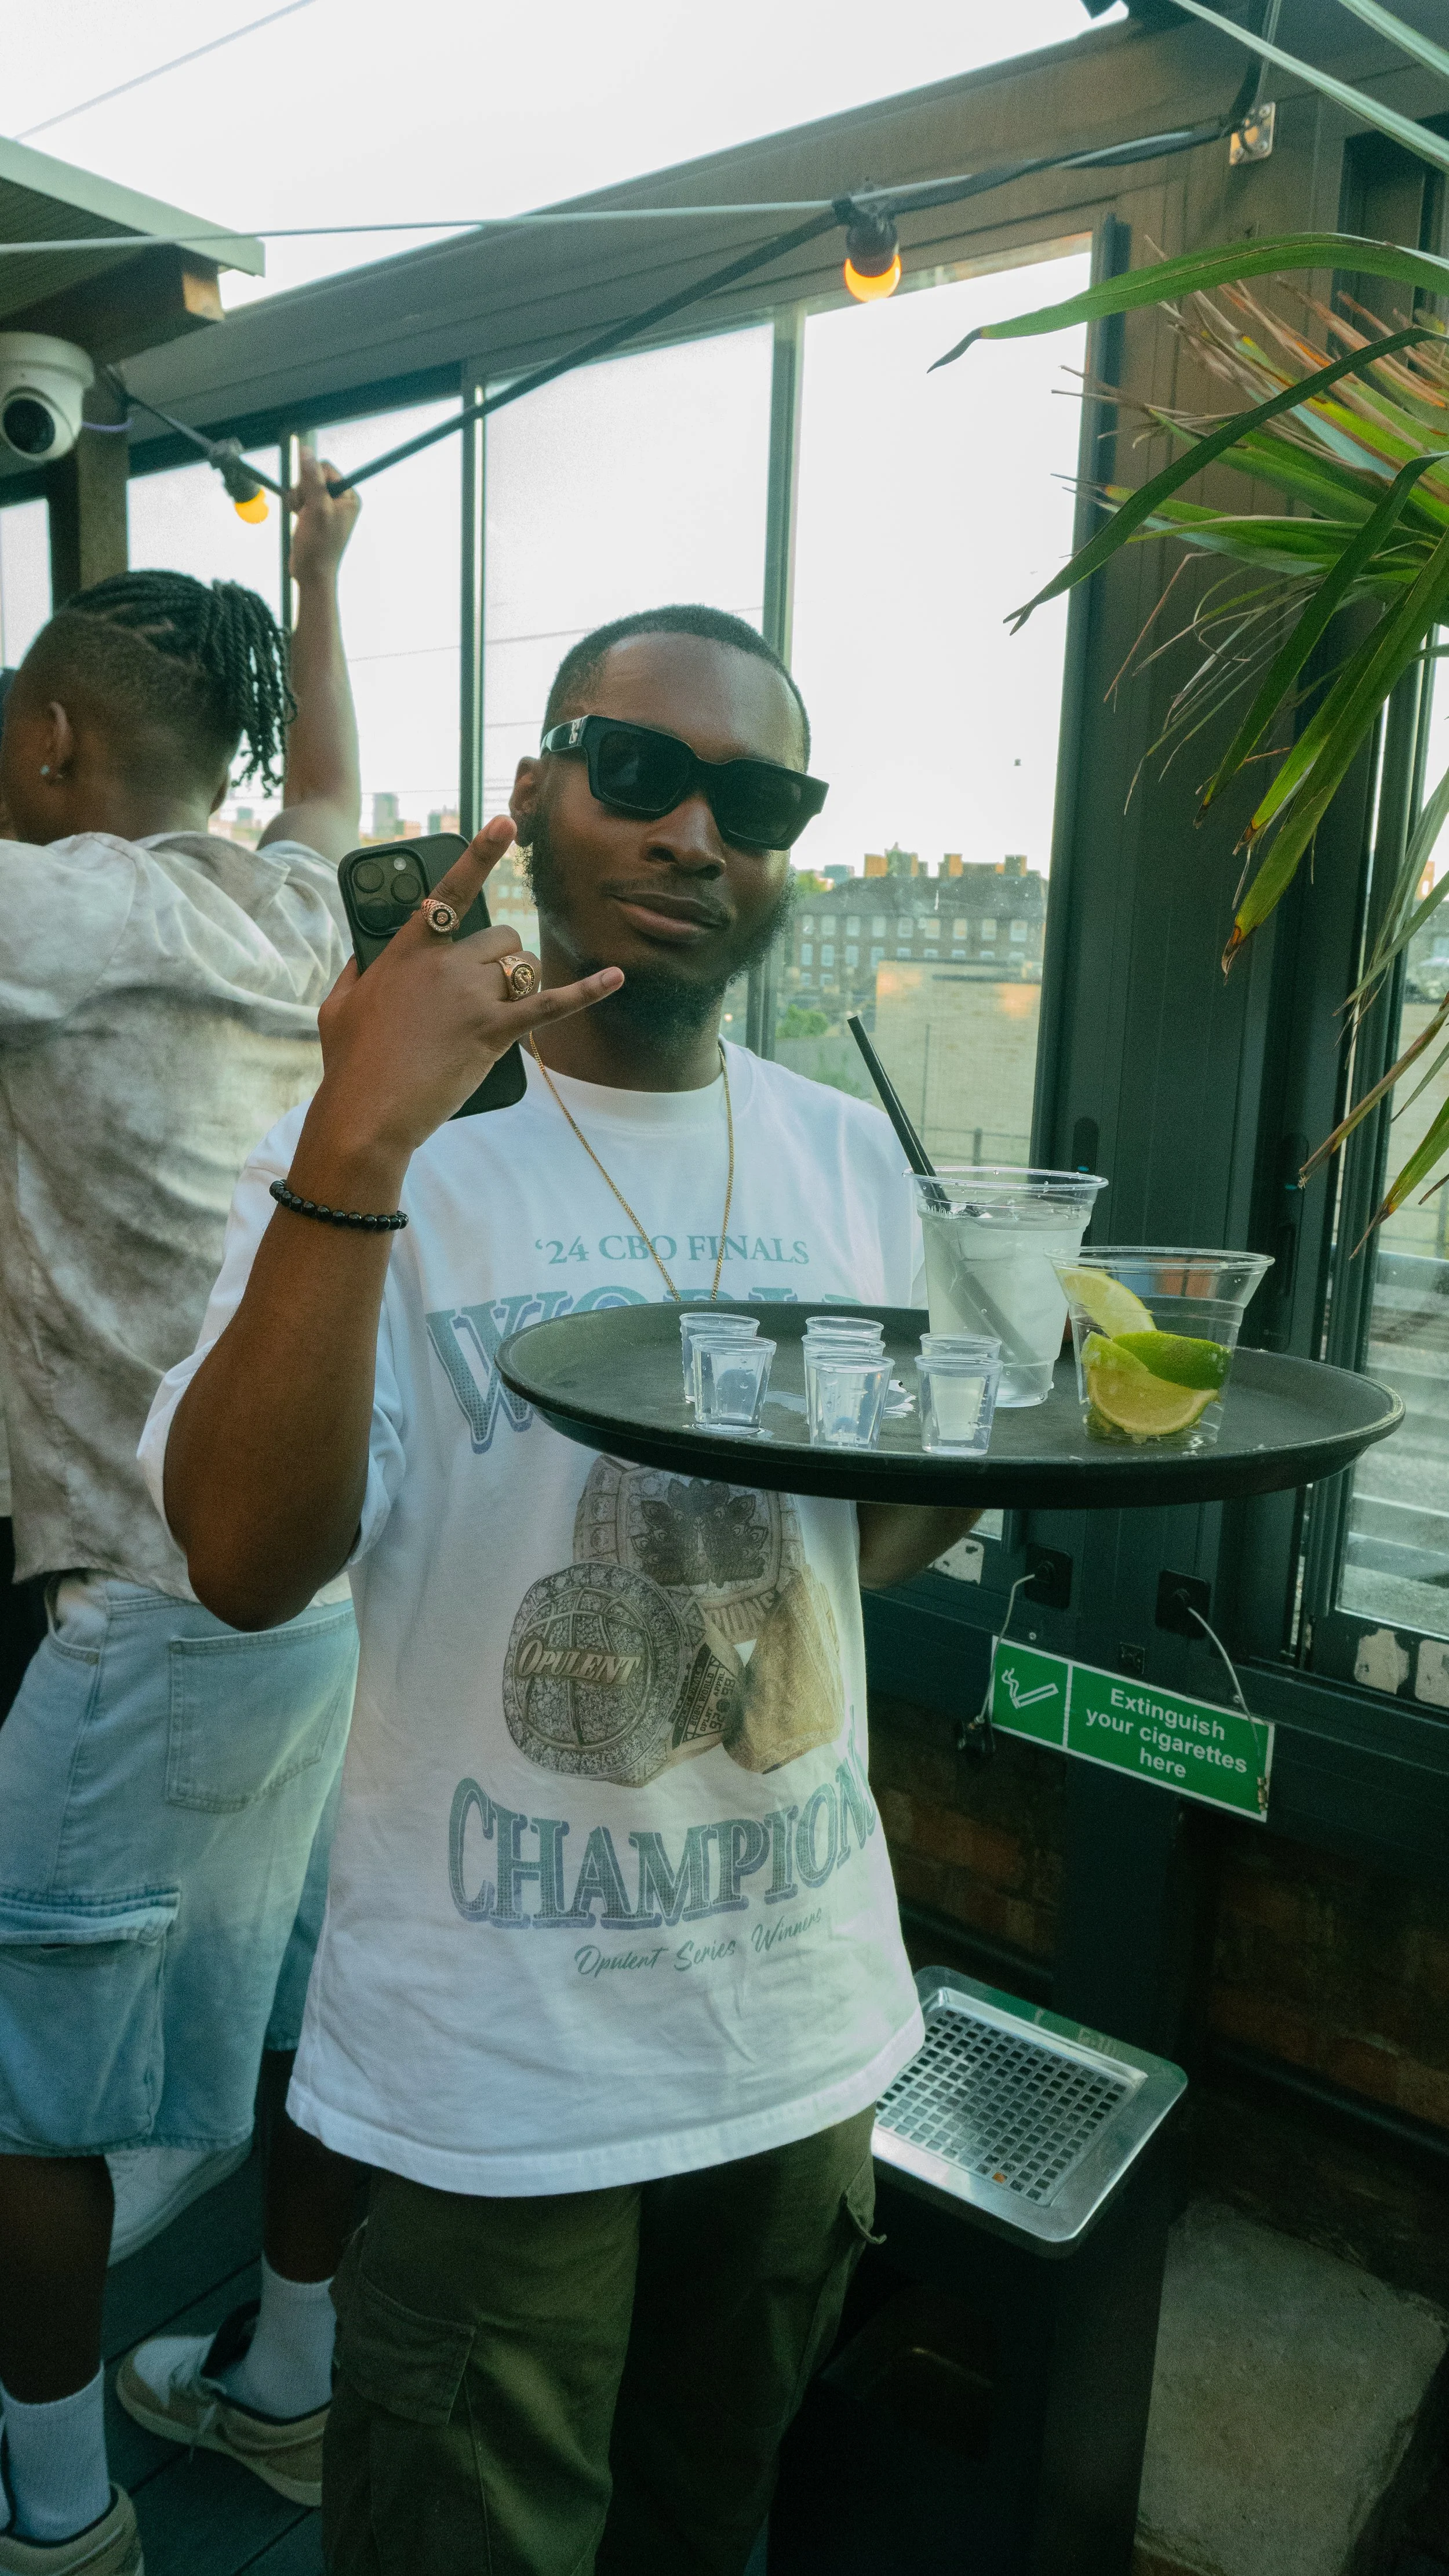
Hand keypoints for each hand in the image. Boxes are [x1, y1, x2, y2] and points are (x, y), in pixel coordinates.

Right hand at [287, 448, 359, 582]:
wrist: (311, 573)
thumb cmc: (318, 546)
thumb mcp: (316, 508)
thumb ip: (312, 479)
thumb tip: (306, 451)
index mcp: (349, 497)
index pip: (326, 468)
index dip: (313, 478)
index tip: (311, 497)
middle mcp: (340, 500)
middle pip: (313, 476)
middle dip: (304, 490)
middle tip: (306, 510)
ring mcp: (327, 507)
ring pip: (304, 486)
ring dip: (298, 499)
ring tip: (301, 516)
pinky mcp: (315, 514)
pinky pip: (301, 498)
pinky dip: (296, 506)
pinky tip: (298, 518)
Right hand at [307, 819, 622, 1175]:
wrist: (369, 1111)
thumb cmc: (351, 1063)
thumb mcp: (339, 1006)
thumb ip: (358, 971)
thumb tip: (367, 958)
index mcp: (406, 952)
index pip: (449, 891)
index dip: (480, 854)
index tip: (506, 823)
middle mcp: (445, 964)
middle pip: (500, 939)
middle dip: (501, 961)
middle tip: (485, 992)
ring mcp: (472, 996)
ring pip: (522, 968)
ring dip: (519, 984)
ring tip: (498, 1011)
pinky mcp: (494, 1031)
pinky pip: (550, 1004)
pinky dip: (586, 991)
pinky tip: (614, 978)